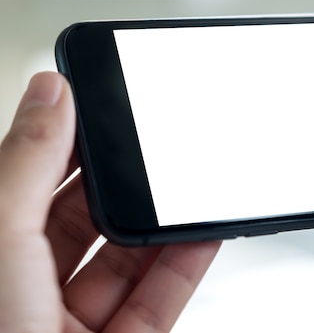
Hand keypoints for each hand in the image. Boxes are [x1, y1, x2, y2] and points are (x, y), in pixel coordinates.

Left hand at [0, 72, 219, 332]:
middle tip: (151, 141)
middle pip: (80, 220)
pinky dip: (185, 263)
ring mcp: (71, 323)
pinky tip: (203, 233)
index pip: (27, 185)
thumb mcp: (0, 241)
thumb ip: (29, 164)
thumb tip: (50, 92)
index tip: (96, 106)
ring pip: (125, 260)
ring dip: (160, 223)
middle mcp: (22, 289)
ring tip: (187, 183)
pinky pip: (159, 297)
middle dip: (120, 181)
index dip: (61, 144)